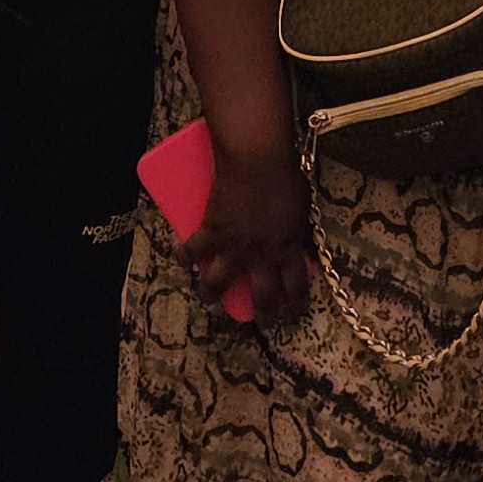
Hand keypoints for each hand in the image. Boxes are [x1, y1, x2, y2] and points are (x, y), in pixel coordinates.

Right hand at [190, 132, 311, 324]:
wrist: (257, 160)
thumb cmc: (284, 176)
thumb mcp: (301, 206)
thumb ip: (296, 226)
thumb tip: (296, 235)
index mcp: (289, 247)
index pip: (296, 285)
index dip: (295, 303)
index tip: (292, 311)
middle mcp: (263, 255)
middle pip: (264, 295)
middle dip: (263, 314)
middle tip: (262, 321)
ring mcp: (235, 246)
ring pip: (219, 283)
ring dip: (211, 294)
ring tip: (208, 297)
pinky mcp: (212, 232)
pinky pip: (194, 251)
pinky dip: (185, 256)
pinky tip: (181, 260)